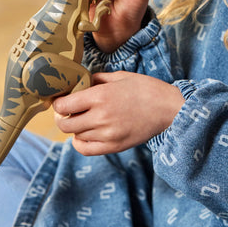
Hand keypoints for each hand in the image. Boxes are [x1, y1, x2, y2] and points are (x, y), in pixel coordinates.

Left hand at [53, 71, 184, 155]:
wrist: (169, 108)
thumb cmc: (145, 88)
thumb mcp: (120, 77)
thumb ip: (97, 79)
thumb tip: (80, 82)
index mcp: (100, 96)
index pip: (64, 106)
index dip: (58, 103)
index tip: (61, 100)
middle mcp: (101, 117)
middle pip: (65, 124)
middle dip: (62, 117)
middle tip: (67, 111)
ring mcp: (107, 134)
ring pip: (76, 136)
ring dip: (75, 127)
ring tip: (83, 118)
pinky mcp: (114, 146)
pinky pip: (86, 149)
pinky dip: (80, 142)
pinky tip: (84, 134)